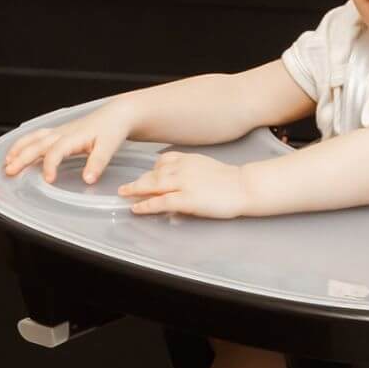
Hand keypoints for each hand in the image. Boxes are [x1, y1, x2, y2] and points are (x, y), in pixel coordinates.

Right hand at [2, 101, 135, 184]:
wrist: (116, 114)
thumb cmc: (112, 130)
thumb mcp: (109, 147)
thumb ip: (98, 163)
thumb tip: (87, 180)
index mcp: (74, 137)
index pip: (56, 151)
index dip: (49, 164)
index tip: (48, 180)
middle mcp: (62, 133)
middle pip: (37, 144)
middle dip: (22, 157)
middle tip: (10, 172)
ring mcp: (59, 132)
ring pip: (33, 138)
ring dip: (19, 149)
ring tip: (7, 162)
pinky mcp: (59, 132)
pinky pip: (37, 136)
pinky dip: (24, 143)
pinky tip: (18, 152)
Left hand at [118, 152, 251, 218]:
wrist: (244, 186)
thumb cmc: (231, 181)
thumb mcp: (207, 166)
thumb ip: (191, 169)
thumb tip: (179, 180)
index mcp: (188, 159)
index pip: (163, 161)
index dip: (151, 170)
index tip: (144, 176)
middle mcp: (182, 168)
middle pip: (153, 173)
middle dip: (137, 181)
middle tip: (124, 188)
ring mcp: (183, 183)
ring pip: (153, 185)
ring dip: (136, 190)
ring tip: (124, 196)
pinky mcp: (186, 199)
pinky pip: (160, 201)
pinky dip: (146, 205)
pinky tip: (136, 208)